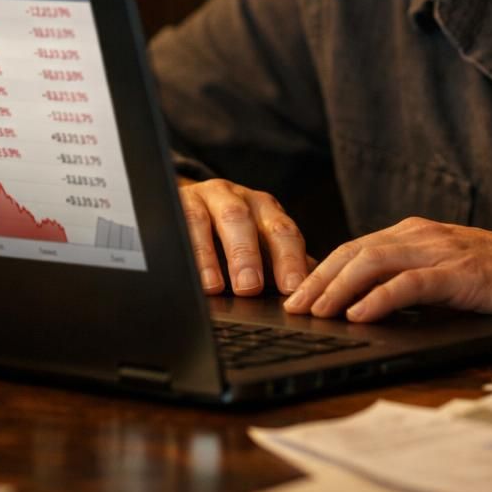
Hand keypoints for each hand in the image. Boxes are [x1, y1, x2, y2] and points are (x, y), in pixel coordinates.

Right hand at [178, 177, 313, 296]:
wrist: (190, 205)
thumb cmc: (233, 235)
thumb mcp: (260, 246)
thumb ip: (285, 265)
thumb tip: (314, 294)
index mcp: (266, 209)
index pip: (282, 231)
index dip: (288, 259)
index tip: (291, 289)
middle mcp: (238, 198)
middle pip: (244, 221)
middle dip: (247, 254)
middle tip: (249, 288)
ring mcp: (205, 197)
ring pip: (206, 219)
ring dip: (209, 254)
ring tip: (214, 286)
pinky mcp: (177, 201)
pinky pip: (178, 221)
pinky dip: (182, 247)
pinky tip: (182, 271)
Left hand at [281, 217, 491, 333]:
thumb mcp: (453, 279)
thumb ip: (415, 285)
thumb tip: (368, 308)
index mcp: (419, 235)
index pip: (356, 249)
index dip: (321, 271)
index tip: (294, 297)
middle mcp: (425, 236)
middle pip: (355, 252)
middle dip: (318, 281)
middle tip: (290, 309)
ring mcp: (444, 251)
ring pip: (374, 263)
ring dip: (339, 289)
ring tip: (314, 313)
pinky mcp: (464, 273)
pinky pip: (411, 283)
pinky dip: (380, 297)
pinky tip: (359, 315)